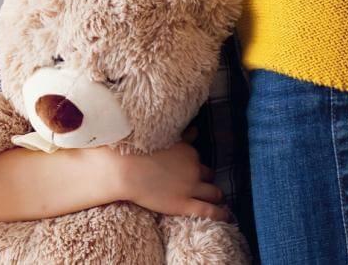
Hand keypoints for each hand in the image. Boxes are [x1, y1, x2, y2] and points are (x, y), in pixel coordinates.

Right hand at [108, 141, 229, 221]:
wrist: (122, 169)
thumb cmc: (135, 151)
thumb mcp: (161, 138)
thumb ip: (181, 135)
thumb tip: (195, 130)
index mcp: (187, 152)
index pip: (198, 159)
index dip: (196, 165)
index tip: (192, 169)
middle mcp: (193, 168)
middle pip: (208, 175)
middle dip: (207, 179)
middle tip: (203, 185)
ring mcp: (189, 187)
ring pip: (213, 192)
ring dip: (217, 196)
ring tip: (218, 201)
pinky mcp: (183, 204)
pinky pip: (208, 211)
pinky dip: (220, 214)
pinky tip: (225, 216)